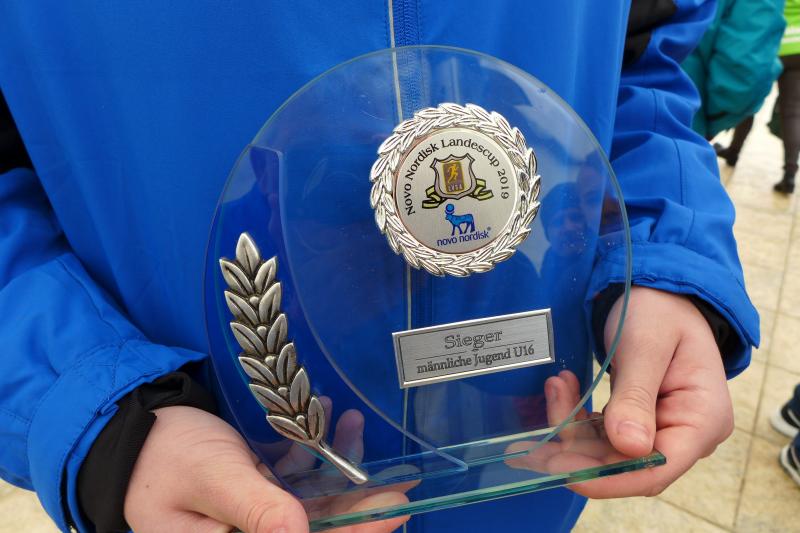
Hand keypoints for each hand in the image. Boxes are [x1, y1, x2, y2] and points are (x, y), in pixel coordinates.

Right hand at [124, 405, 409, 532]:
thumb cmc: (164, 454)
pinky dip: (314, 456)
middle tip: (400, 482)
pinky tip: (331, 419)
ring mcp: (252, 521)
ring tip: (357, 429)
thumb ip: (257, 511)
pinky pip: (295, 483)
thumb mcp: (212, 478)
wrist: (130, 429)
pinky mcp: (253, 497)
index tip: (393, 512)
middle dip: (359, 508)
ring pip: (311, 506)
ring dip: (340, 472)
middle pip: (315, 532)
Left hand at [506, 287, 733, 497]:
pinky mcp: (639, 420)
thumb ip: (636, 396)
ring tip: (555, 388)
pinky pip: (603, 433)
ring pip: (608, 451)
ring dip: (573, 428)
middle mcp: (687, 432)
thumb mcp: (645, 345)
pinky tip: (562, 389)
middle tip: (535, 443)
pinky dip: (578, 418)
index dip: (610, 478)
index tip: (565, 473)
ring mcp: (662, 428)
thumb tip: (629, 447)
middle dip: (578, 453)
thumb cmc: (659, 309)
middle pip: (626, 463)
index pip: (657, 469)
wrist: (659, 289)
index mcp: (703, 419)